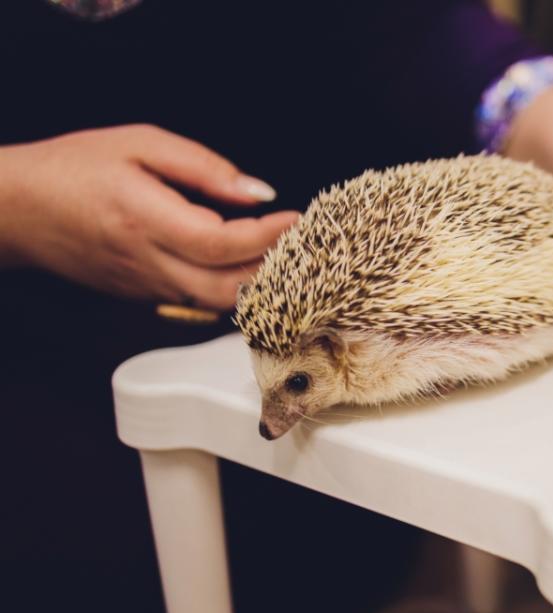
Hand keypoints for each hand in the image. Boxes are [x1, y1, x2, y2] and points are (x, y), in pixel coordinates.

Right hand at [0, 125, 298, 308]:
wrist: (17, 209)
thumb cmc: (73, 168)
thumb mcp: (140, 144)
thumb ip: (203, 167)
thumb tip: (256, 192)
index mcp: (144, 218)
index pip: (220, 243)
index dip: (267, 236)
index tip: (296, 219)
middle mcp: (146, 262)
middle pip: (226, 288)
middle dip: (273, 269)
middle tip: (299, 242)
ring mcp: (144, 287)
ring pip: (215, 302)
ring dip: (255, 282)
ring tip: (280, 252)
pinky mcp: (143, 297)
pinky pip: (197, 300)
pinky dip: (229, 286)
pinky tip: (245, 264)